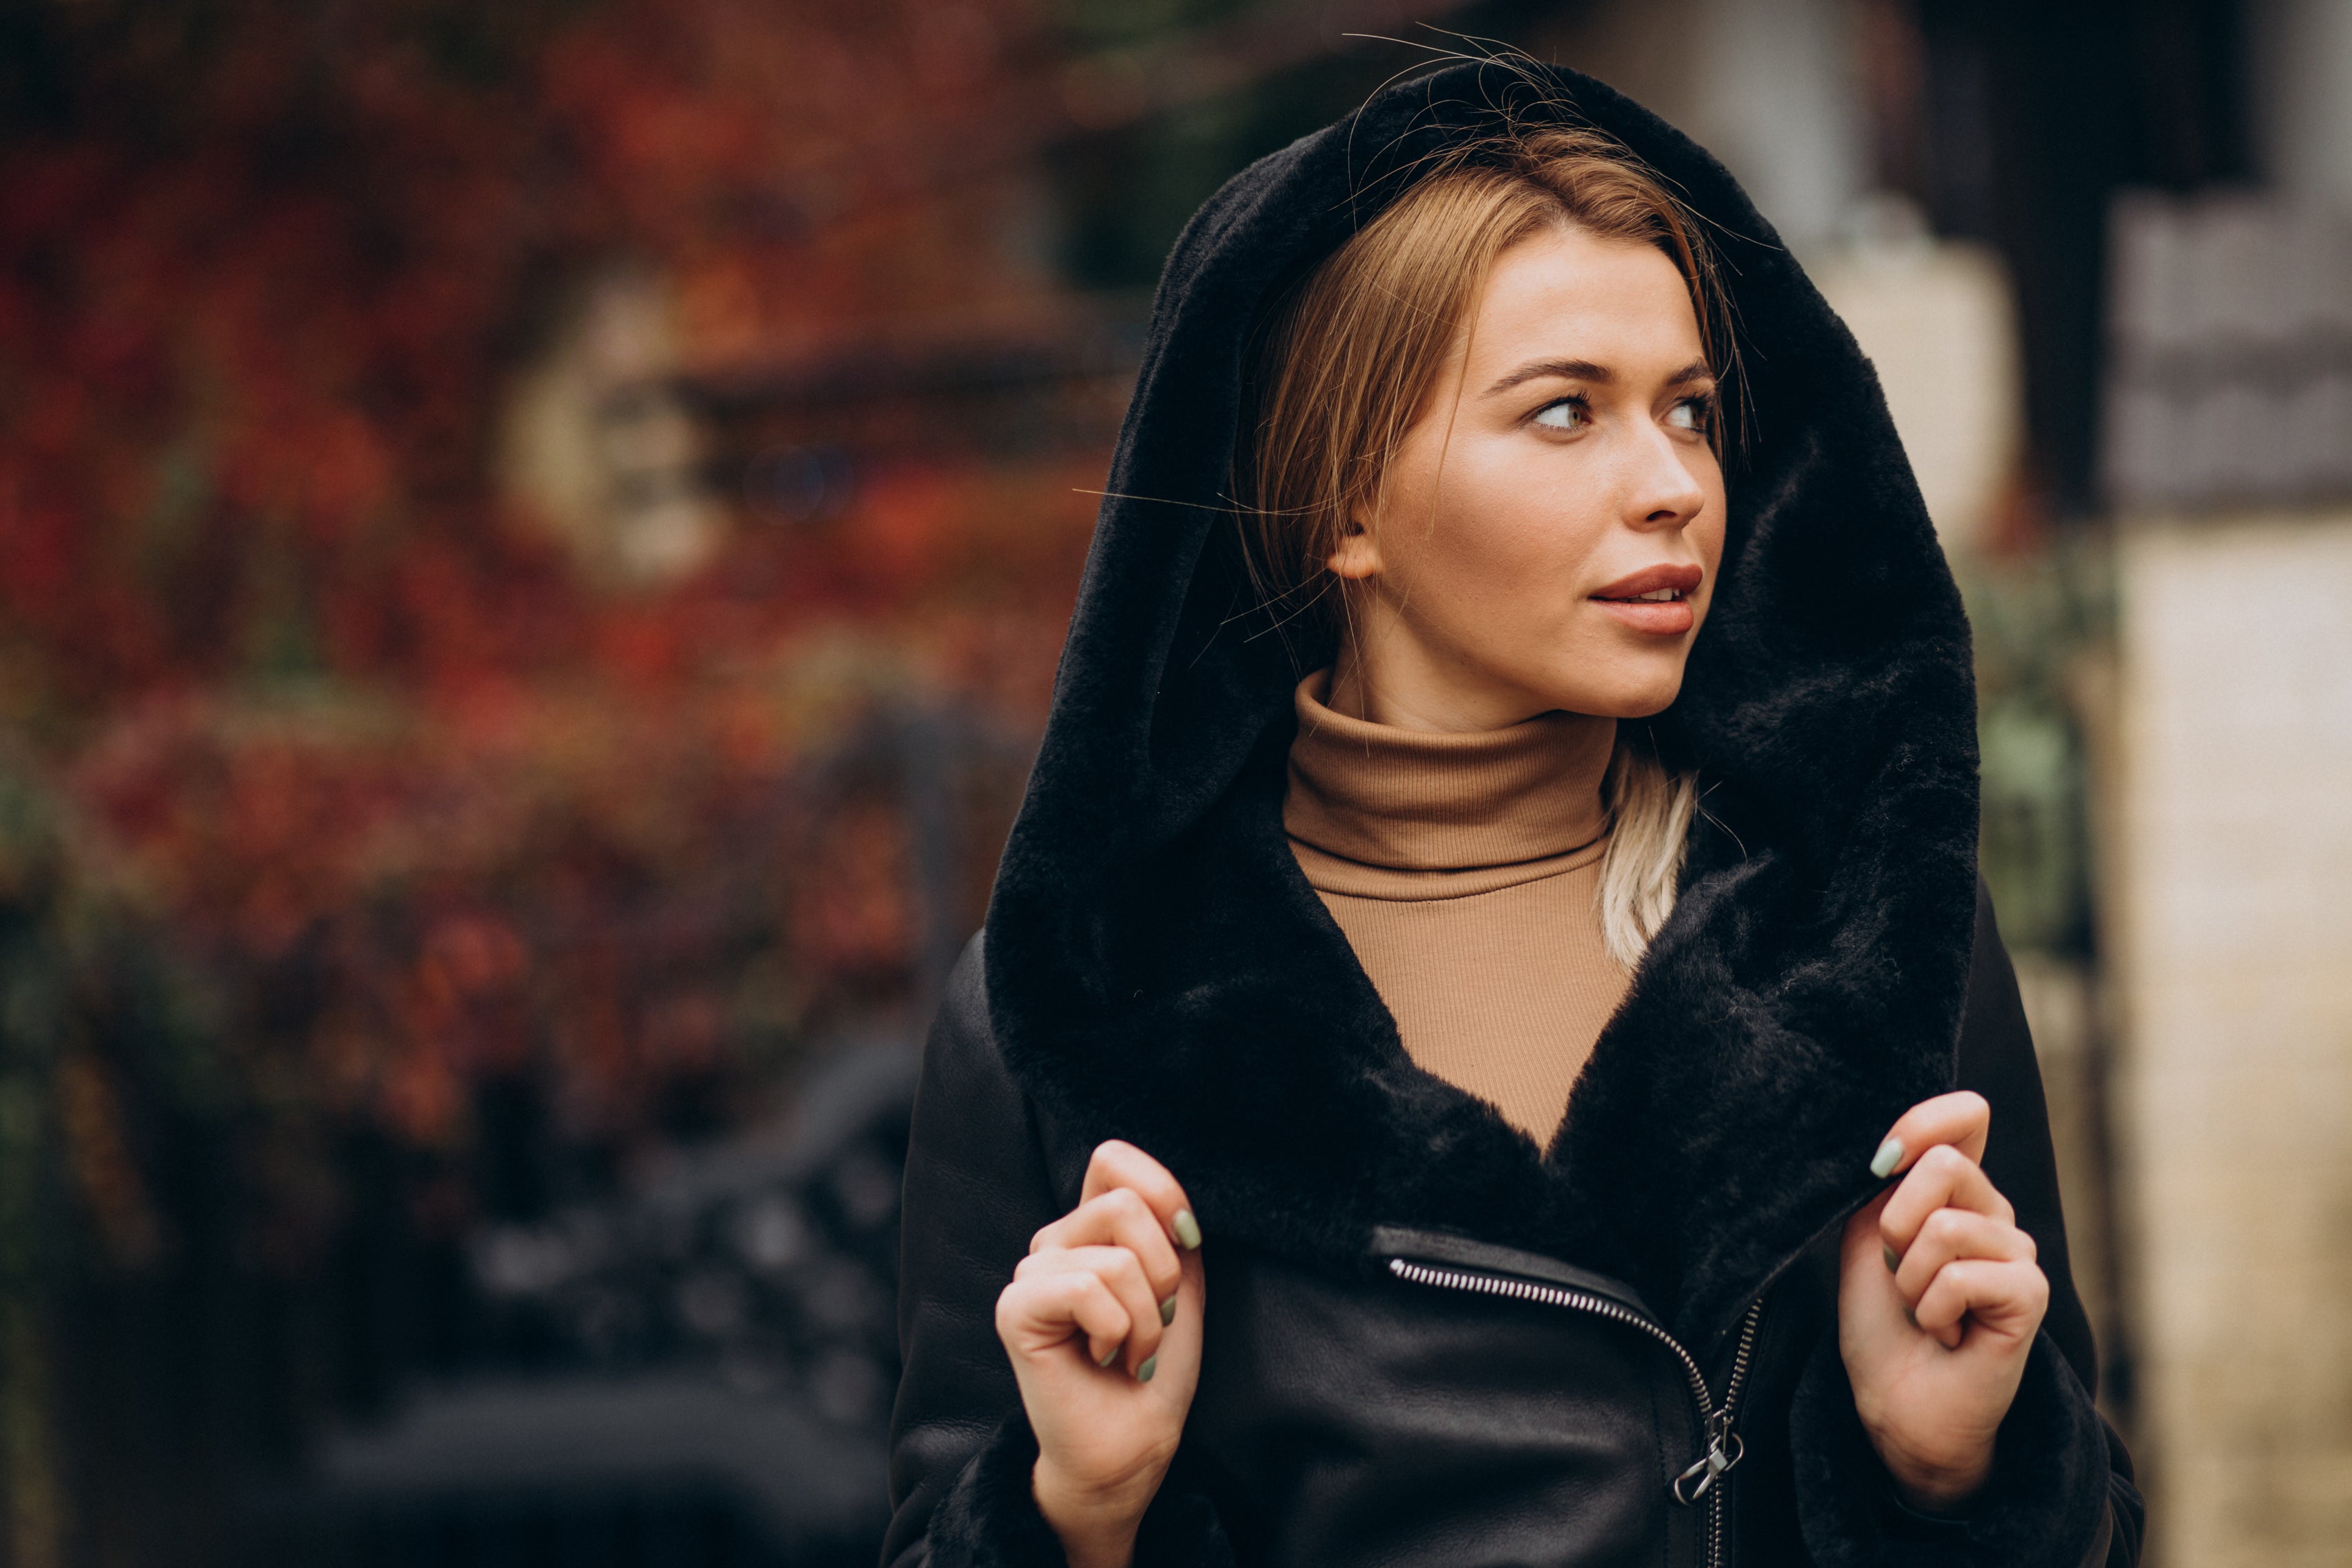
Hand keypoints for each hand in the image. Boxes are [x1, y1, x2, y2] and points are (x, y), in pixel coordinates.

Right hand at [996, 1140, 1205, 1567]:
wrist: (1133, 1444)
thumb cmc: (1155, 1370)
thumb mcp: (1178, 1284)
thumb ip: (1167, 1226)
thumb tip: (1158, 1193)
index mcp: (1090, 1229)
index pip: (1112, 1159)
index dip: (1161, 1192)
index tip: (1183, 1248)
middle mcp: (1054, 1242)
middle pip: (1126, 1204)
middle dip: (1163, 1275)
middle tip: (1151, 1324)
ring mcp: (1030, 1273)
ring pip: (1114, 1258)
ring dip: (1144, 1318)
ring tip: (1128, 1350)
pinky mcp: (1015, 1309)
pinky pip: (1086, 1289)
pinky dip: (1116, 1330)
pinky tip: (1102, 1357)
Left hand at [1837, 1091, 2047, 1511]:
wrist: (1896, 1403)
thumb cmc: (1882, 1322)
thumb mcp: (1867, 1237)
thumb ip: (1885, 1184)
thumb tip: (1896, 1146)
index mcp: (1957, 1193)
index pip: (1967, 1116)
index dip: (1925, 1120)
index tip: (1886, 1159)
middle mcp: (1996, 1214)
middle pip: (1945, 1163)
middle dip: (1895, 1224)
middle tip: (1900, 1274)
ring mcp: (2018, 1254)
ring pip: (1945, 1227)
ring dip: (1910, 1279)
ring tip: (1924, 1310)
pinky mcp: (2030, 1294)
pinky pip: (1960, 1276)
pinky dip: (1933, 1311)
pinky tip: (1949, 1335)